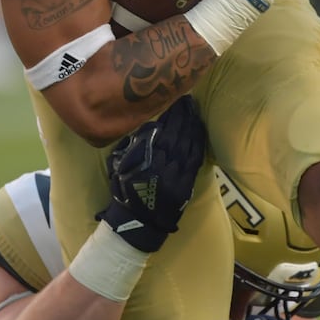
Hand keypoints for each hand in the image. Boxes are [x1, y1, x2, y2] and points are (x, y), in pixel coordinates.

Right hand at [96, 96, 207, 251]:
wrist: (139, 221)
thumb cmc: (126, 191)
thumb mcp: (119, 166)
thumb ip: (132, 145)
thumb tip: (146, 125)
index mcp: (144, 158)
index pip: (159, 130)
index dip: (168, 114)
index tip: (171, 100)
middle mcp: (161, 163)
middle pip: (175, 133)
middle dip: (181, 114)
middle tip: (186, 99)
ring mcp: (177, 173)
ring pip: (187, 143)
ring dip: (191, 124)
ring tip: (193, 109)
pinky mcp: (187, 182)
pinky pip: (195, 158)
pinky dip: (198, 141)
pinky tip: (199, 129)